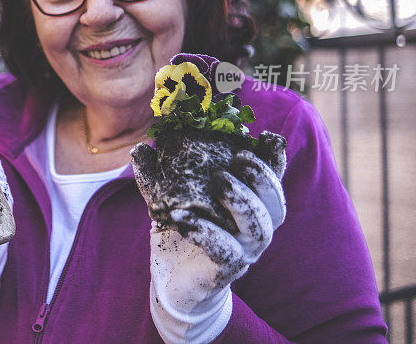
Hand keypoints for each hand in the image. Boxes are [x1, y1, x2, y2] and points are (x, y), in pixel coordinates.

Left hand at [130, 136, 285, 342]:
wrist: (172, 279)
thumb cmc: (181, 230)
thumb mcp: (168, 197)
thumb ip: (157, 174)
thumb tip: (141, 148)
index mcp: (250, 205)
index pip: (272, 181)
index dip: (275, 160)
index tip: (268, 137)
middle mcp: (254, 228)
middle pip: (274, 203)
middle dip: (261, 177)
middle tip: (238, 159)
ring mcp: (244, 251)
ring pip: (259, 227)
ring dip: (242, 200)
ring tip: (220, 181)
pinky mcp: (226, 270)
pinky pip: (226, 251)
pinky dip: (208, 232)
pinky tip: (185, 218)